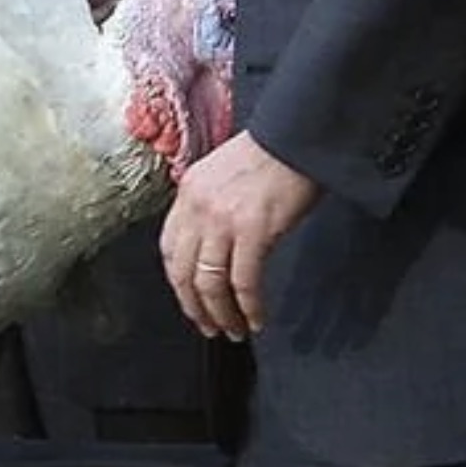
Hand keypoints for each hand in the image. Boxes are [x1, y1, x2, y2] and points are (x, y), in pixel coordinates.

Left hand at [160, 131, 319, 339]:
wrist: (296, 138)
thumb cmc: (269, 155)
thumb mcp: (222, 175)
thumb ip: (208, 206)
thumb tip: (210, 245)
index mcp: (188, 192)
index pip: (169, 248)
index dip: (178, 282)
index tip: (190, 300)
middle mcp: (198, 207)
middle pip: (183, 272)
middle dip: (194, 307)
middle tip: (208, 326)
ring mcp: (223, 219)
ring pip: (210, 283)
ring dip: (221, 314)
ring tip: (234, 329)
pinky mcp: (253, 230)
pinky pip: (243, 282)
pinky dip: (249, 307)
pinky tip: (256, 318)